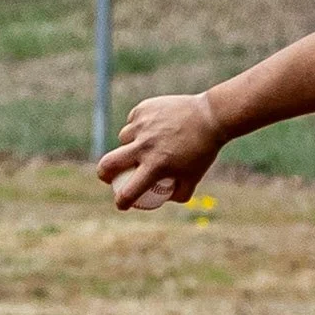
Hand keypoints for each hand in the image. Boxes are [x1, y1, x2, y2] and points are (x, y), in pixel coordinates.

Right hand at [97, 92, 222, 210]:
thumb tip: (163, 199)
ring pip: (123, 139)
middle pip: (108, 164)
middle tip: (108, 176)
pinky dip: (139, 127)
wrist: (211, 117)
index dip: (122, 201)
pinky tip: (152, 128)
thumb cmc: (203, 151)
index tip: (121, 204)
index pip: (129, 191)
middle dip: (104, 174)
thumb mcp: (195, 177)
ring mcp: (142, 127)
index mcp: (156, 166)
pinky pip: (133, 122)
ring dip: (127, 146)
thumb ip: (180, 194)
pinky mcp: (142, 110)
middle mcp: (145, 146)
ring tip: (142, 146)